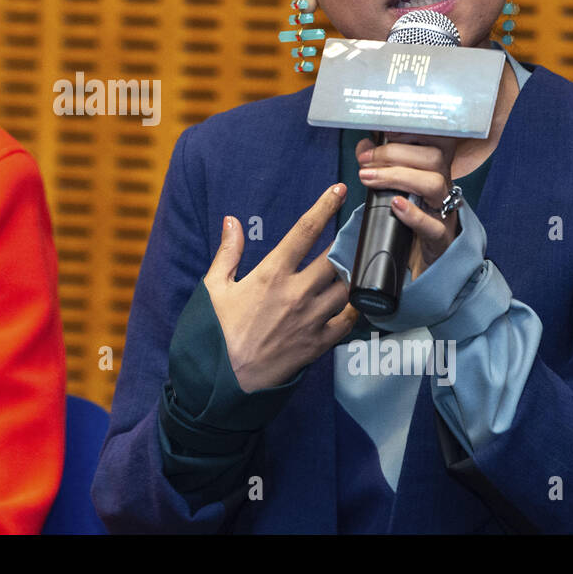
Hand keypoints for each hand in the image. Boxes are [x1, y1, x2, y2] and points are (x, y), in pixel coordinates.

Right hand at [204, 184, 358, 392]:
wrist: (224, 383)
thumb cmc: (214, 333)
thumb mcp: (212, 288)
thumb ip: (227, 252)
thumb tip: (232, 221)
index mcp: (270, 275)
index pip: (304, 232)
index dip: (324, 206)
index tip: (339, 190)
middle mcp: (296, 294)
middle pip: (335, 256)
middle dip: (349, 238)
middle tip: (358, 226)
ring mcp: (311, 320)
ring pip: (346, 287)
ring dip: (354, 272)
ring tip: (359, 260)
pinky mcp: (319, 344)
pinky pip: (348, 321)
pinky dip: (355, 307)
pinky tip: (356, 299)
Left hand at [355, 133, 461, 280]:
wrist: (429, 253)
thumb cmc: (413, 212)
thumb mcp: (398, 185)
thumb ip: (382, 163)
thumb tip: (364, 145)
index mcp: (437, 168)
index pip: (437, 138)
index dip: (413, 131)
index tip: (384, 130)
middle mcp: (445, 184)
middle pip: (434, 157)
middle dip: (395, 154)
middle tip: (364, 161)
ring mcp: (445, 210)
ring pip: (434, 184)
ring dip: (398, 177)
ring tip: (368, 179)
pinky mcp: (441, 236)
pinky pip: (433, 224)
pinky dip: (413, 213)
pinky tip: (394, 205)